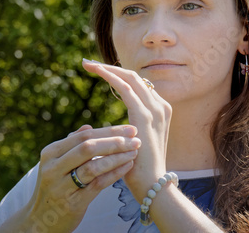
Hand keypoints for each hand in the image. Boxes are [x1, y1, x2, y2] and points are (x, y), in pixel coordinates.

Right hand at [23, 124, 139, 232]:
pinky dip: (114, 174)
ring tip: (134, 152)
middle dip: (115, 141)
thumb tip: (89, 126)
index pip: (83, 136)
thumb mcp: (55, 164)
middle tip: (136, 138)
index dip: (108, 131)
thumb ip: (71, 145)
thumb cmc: (54, 186)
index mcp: (50, 153)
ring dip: (117, 157)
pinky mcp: (73, 202)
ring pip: (93, 166)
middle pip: (88, 148)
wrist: (40, 219)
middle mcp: (53, 167)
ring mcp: (62, 185)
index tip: (129, 129)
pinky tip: (127, 167)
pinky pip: (98, 184)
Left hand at [82, 58, 171, 201]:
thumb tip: (113, 128)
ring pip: (129, 78)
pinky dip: (110, 76)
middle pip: (134, 77)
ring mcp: (155, 109)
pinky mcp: (145, 115)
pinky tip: (96, 71)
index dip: (117, 74)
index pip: (137, 85)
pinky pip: (125, 88)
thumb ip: (127, 130)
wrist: (152, 184)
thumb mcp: (133, 142)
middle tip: (88, 63)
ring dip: (107, 69)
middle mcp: (160, 106)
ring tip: (88, 64)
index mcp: (159, 110)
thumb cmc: (138, 167)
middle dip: (110, 67)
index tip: (98, 70)